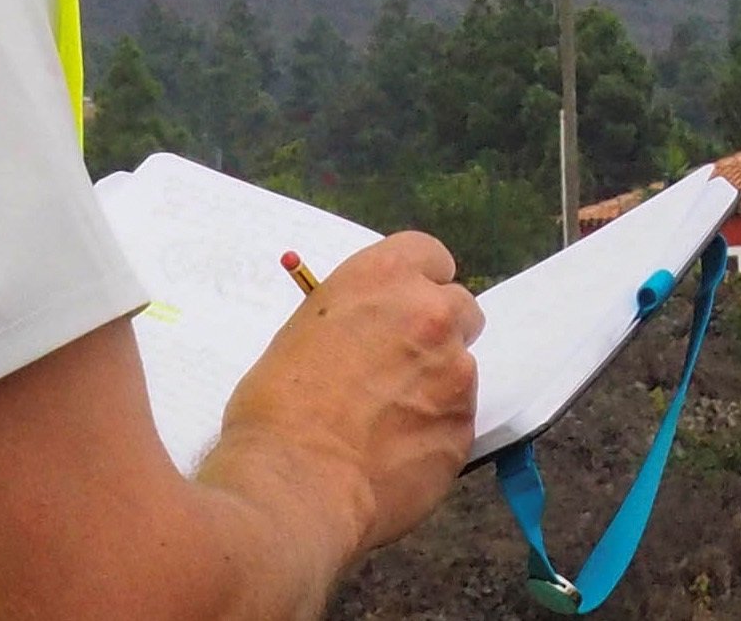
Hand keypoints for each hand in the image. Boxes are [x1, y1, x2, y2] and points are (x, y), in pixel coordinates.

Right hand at [202, 230, 482, 558]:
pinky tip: (396, 454)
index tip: (407, 308)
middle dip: (438, 332)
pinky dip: (435, 431)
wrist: (295, 483)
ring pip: (460, 368)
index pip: (430, 256)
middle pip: (459, 307)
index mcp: (384, 278)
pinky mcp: (465, 425)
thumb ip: (356, 323)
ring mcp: (456, 370)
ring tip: (389, 423)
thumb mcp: (304, 334)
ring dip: (436, 385)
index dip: (420, 284)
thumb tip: (368, 340)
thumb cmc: (275, 408)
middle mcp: (430, 314)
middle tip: (403, 368)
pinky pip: (457, 419)